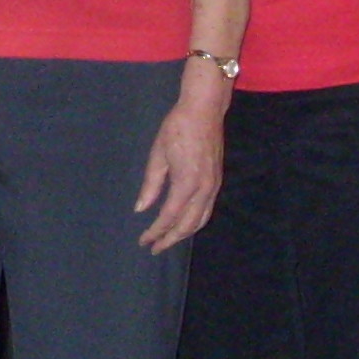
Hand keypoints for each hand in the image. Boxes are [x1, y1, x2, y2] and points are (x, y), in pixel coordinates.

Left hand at [135, 69, 227, 252]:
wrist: (205, 110)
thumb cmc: (177, 127)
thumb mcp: (158, 155)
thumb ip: (151, 185)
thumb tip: (141, 209)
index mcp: (187, 183)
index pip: (169, 217)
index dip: (155, 232)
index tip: (143, 241)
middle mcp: (204, 189)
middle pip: (187, 225)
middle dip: (170, 239)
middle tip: (154, 248)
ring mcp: (214, 186)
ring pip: (200, 220)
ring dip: (184, 234)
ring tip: (167, 239)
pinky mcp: (217, 181)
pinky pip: (207, 209)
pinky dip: (195, 222)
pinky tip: (184, 223)